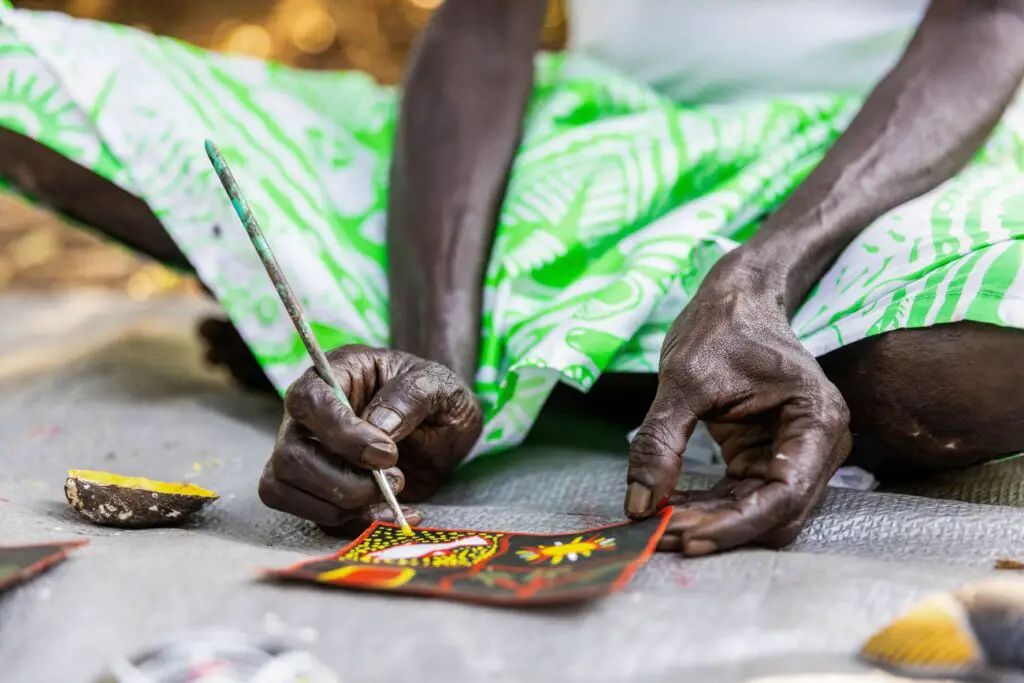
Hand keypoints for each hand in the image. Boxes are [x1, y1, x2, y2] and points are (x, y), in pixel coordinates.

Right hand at [258, 346, 481, 531]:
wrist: (444, 425)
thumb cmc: (434, 394)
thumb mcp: (437, 384)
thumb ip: (411, 396)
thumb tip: (379, 427)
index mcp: (334, 374)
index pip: (308, 401)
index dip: (340, 432)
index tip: (386, 453)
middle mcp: (310, 415)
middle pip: (290, 455)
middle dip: (343, 480)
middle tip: (396, 478)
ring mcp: (307, 452)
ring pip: (286, 488)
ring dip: (343, 504)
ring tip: (394, 492)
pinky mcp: (318, 488)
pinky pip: (313, 514)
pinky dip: (354, 523)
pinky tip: (395, 516)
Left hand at [625, 277, 850, 555]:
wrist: (734, 300)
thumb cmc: (719, 327)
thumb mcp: (682, 381)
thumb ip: (660, 442)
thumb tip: (640, 505)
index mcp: (816, 420)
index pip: (785, 494)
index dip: (736, 524)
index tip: (684, 535)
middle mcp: (816, 446)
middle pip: (776, 514)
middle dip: (720, 528)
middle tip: (661, 533)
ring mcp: (792, 455)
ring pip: (757, 514)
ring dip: (710, 524)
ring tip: (658, 525)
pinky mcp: (764, 459)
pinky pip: (740, 498)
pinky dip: (707, 508)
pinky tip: (668, 508)